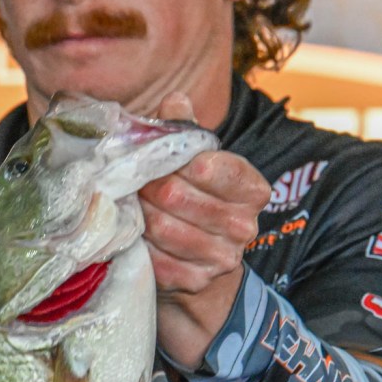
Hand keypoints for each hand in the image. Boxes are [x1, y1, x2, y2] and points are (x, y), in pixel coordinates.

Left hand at [141, 93, 270, 368]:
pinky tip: (134, 236)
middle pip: (175, 193)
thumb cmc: (191, 202)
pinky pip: (151, 256)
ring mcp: (221, 257)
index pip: (213, 165)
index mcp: (251, 188)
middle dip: (145, 186)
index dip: (178, 161)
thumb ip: (183, 132)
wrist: (197, 268)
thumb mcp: (191, 164)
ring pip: (159, 225)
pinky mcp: (194, 281)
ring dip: (137, 215)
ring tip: (131, 208)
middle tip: (130, 184)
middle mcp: (244, 224)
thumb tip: (175, 99)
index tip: (160, 161)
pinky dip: (136, 244)